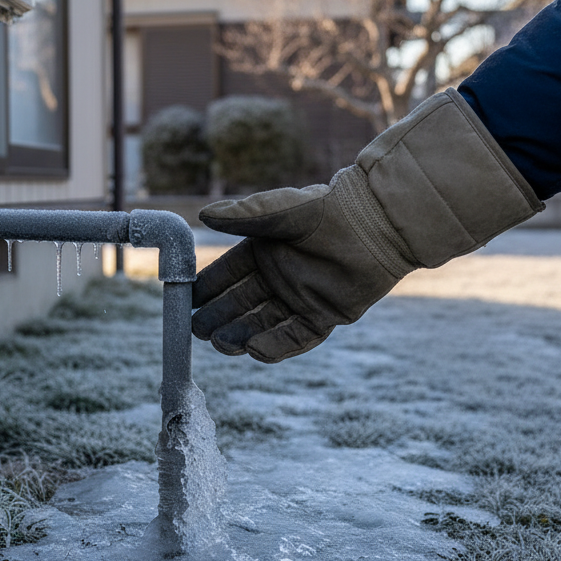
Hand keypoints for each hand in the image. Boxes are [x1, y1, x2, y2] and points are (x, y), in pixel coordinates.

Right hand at [192, 90, 542, 362]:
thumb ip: (242, 216)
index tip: (185, 301)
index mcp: (264, 252)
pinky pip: (296, 337)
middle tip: (196, 331)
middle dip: (218, 317)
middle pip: (241, 304)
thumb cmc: (323, 210)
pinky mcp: (325, 316)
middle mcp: (279, 278)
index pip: (227, 275)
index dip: (207, 288)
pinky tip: (254, 351)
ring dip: (240, 334)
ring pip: (263, 323)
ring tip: (220, 344)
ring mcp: (301, 299)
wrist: (374, 225)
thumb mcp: (277, 212)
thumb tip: (204, 214)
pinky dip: (276, 346)